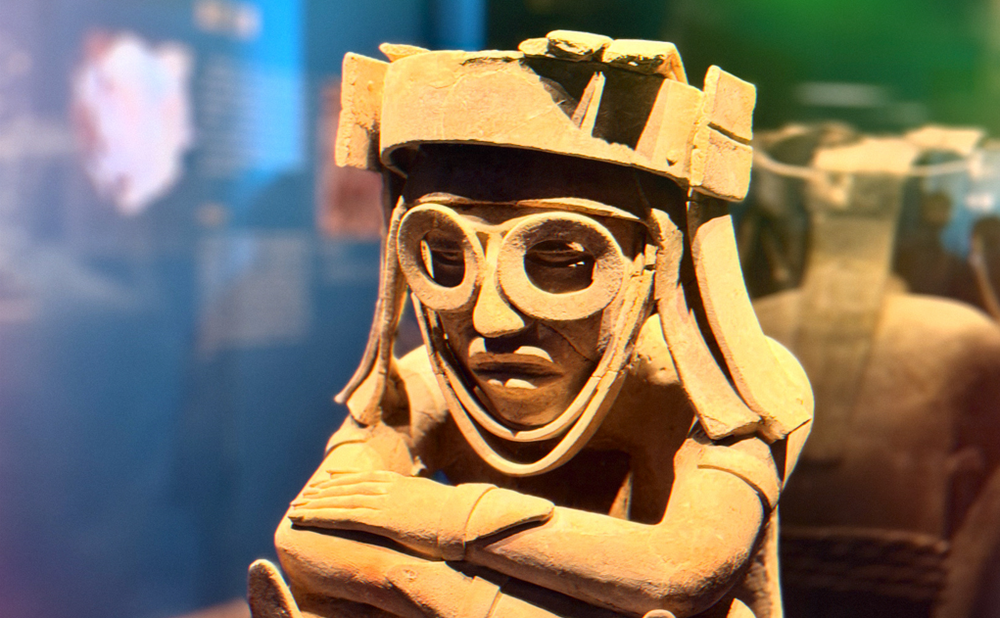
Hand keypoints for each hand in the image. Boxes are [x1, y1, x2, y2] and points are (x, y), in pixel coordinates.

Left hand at [288, 471, 472, 558]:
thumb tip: (420, 507)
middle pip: (347, 486)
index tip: (326, 480)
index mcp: (402, 483)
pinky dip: (321, 516)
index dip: (343, 479)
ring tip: (296, 508)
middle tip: (303, 496)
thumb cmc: (459, 517)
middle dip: (323, 492)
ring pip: (340, 499)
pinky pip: (343, 516)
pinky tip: (305, 518)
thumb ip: (421, 503)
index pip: (365, 478)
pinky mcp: (380, 518)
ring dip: (316, 504)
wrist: (467, 519)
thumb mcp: (436, 505)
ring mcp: (383, 501)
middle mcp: (388, 488)